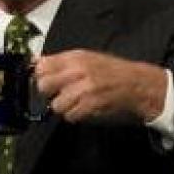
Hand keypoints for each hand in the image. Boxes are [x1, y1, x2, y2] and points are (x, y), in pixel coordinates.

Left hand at [34, 50, 167, 122]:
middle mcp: (78, 71)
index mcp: (75, 57)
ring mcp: (84, 88)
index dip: (41, 76)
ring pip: (56, 104)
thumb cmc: (113, 72)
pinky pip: (70, 115)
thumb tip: (36, 62)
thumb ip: (61, 62)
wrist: (137, 84)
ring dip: (64, 107)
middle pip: (43, 86)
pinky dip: (75, 116)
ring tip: (76, 102)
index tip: (47, 81)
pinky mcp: (91, 104)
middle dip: (49, 93)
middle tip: (60, 94)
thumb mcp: (87, 58)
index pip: (42, 66)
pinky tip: (84, 109)